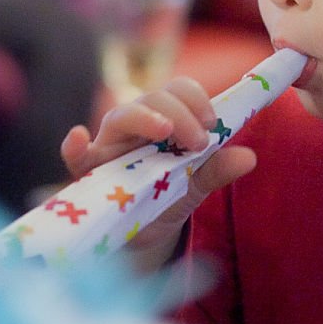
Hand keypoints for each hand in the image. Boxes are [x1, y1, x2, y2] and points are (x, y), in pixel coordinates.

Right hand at [61, 77, 256, 264]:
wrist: (143, 233)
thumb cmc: (167, 198)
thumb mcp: (197, 185)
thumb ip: (218, 170)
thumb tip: (249, 158)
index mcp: (166, 119)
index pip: (178, 90)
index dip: (196, 99)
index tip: (213, 123)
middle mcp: (136, 124)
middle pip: (152, 97)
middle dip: (180, 112)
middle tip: (199, 142)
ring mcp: (110, 145)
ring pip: (120, 116)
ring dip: (144, 118)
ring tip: (164, 130)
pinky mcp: (88, 172)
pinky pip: (76, 156)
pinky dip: (73, 146)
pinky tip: (78, 138)